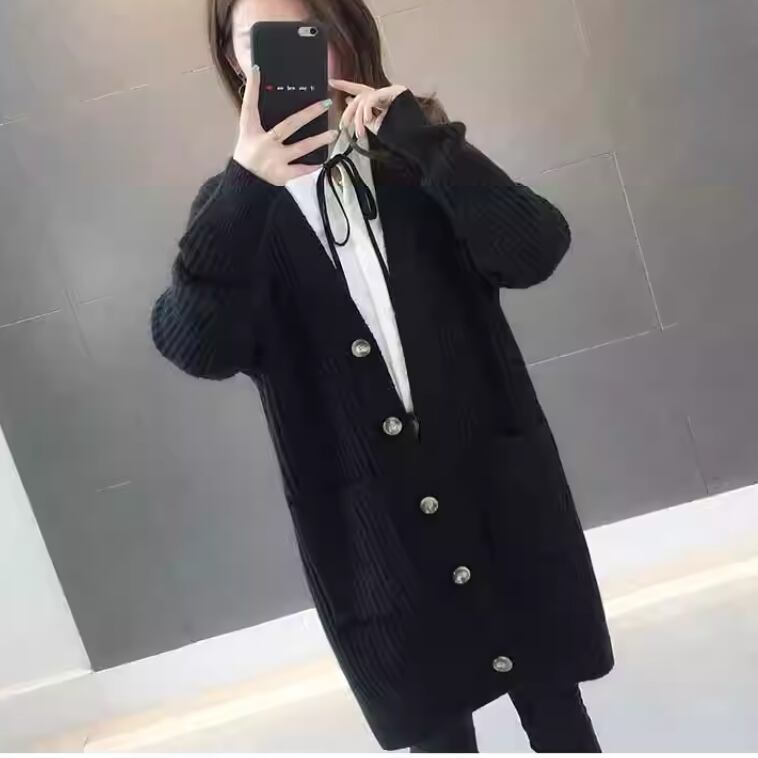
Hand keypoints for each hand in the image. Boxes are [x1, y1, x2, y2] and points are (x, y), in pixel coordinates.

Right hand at [233, 65, 337, 185]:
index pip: (250, 105)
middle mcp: (264, 143)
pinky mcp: (282, 175)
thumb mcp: (248, 134)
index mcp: (251, 130)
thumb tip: (270, 95)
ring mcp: (275, 159)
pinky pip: (302, 168)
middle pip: (289, 125)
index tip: (257, 69)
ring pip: (301, 147)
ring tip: (334, 133)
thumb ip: (259, 117)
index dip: (252, 87)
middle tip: (326, 103)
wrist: (244, 183)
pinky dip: (313, 165)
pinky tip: (324, 158)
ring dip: (319, 140)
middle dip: (309, 113)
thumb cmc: (249, 154)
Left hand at [329, 79, 407, 138]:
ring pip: (365, 99)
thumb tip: (348, 102)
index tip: (331, 82)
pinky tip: (368, 120)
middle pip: (359, 96)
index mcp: (378, 100)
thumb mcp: (375, 126)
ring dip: (359, 117)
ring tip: (360, 132)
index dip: (345, 85)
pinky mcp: (394, 90)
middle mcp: (383, 93)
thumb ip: (362, 116)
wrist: (414, 138)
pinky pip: (373, 98)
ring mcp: (390, 91)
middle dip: (349, 111)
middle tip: (343, 124)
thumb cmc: (397, 135)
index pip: (359, 90)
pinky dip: (367, 110)